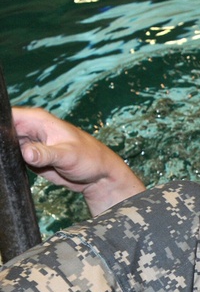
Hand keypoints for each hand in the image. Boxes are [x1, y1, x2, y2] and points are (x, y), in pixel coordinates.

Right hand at [12, 107, 145, 215]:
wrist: (98, 176)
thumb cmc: (90, 159)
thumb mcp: (68, 155)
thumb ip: (45, 154)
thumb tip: (26, 152)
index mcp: (38, 120)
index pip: (7, 115)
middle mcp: (30, 129)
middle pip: (2, 131)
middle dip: (0, 143)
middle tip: (5, 156)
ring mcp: (28, 143)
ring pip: (4, 145)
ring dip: (3, 154)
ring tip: (9, 162)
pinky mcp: (28, 158)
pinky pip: (11, 158)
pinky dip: (8, 162)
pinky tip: (10, 168)